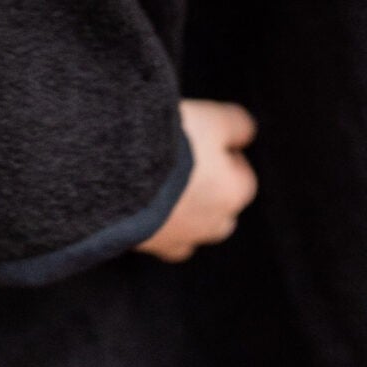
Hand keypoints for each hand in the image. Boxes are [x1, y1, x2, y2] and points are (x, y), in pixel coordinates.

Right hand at [138, 99, 258, 260]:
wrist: (120, 173)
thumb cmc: (174, 146)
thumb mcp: (214, 119)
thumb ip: (238, 127)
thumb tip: (246, 133)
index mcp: (235, 193)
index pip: (243, 177)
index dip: (225, 156)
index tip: (206, 140)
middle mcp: (212, 223)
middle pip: (221, 211)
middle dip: (210, 192)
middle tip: (185, 163)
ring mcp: (180, 239)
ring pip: (192, 230)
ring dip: (185, 213)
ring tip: (162, 186)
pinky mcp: (148, 247)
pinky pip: (160, 241)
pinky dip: (157, 226)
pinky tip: (144, 205)